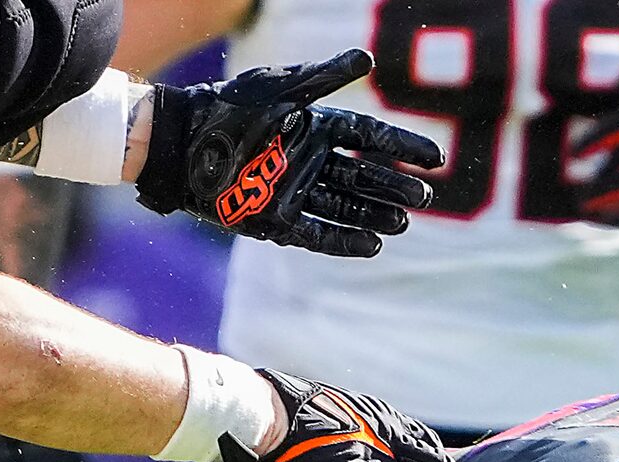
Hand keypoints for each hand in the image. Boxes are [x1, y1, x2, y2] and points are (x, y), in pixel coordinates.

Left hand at [136, 50, 441, 258]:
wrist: (183, 141)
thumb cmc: (228, 106)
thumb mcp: (280, 88)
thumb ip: (324, 77)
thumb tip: (368, 59)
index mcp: (315, 127)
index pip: (370, 139)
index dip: (402, 147)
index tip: (435, 159)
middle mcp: (308, 161)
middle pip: (362, 177)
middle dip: (393, 187)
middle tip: (424, 198)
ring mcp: (292, 192)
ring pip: (344, 206)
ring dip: (374, 216)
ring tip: (404, 224)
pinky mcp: (273, 220)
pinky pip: (315, 233)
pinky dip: (342, 240)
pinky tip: (371, 245)